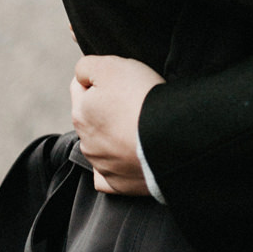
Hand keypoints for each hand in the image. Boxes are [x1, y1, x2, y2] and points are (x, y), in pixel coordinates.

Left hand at [71, 55, 162, 196]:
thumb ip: (86, 67)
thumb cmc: (141, 98)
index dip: (100, 78)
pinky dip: (116, 169)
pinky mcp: (120, 185)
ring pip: (101, 147)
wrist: (172, 137)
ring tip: (141, 129)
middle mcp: (86, 143)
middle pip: (92, 118)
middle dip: (107, 110)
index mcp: (80, 114)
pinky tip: (127, 160)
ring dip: (114, 138)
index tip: (121, 81)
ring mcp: (103, 167)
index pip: (80, 87)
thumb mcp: (110, 66)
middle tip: (135, 104)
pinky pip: (109, 178)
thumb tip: (82, 77)